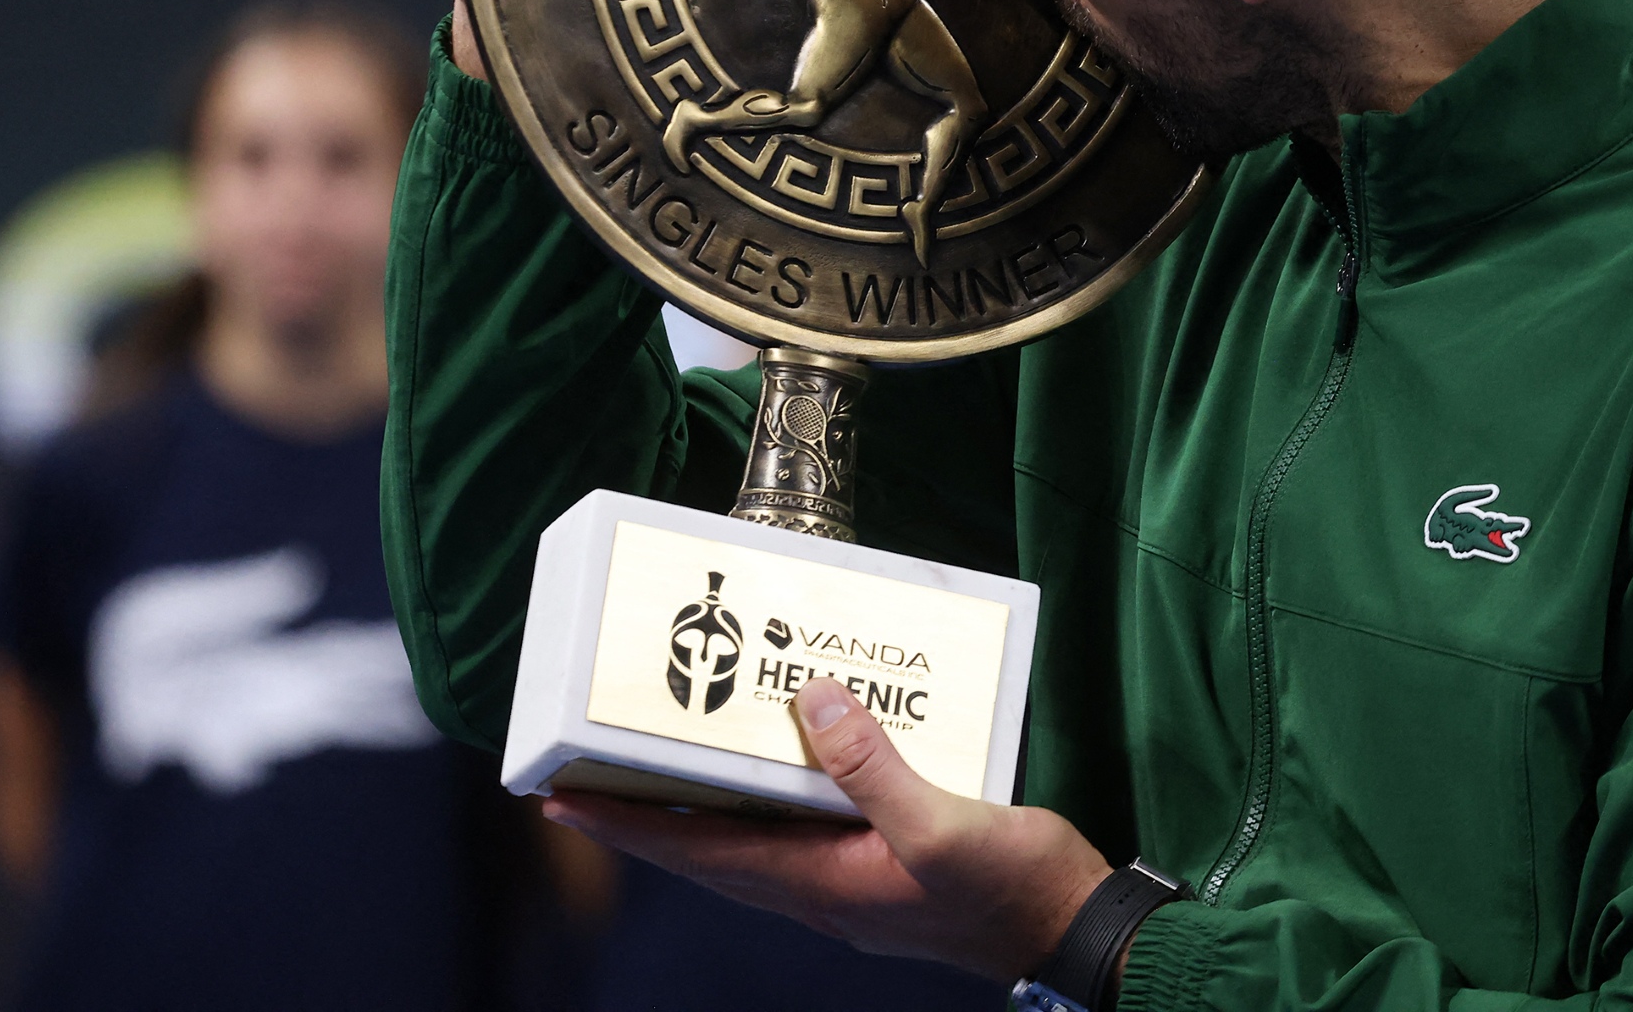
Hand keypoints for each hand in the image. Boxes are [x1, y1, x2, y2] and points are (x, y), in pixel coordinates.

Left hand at [543, 676, 1109, 981]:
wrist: (1073, 930)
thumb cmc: (1010, 890)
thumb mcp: (942, 825)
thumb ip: (873, 767)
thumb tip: (815, 701)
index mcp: (818, 885)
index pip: (698, 851)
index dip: (627, 826)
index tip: (560, 803)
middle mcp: (818, 890)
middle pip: (708, 851)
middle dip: (642, 818)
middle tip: (583, 779)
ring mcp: (846, 884)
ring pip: (749, 843)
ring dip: (697, 809)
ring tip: (656, 765)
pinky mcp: (878, 867)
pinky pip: (799, 830)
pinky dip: (766, 799)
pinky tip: (776, 765)